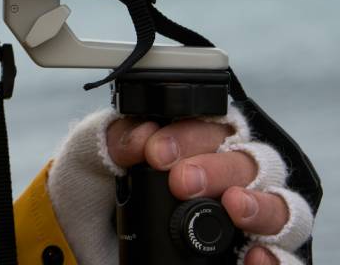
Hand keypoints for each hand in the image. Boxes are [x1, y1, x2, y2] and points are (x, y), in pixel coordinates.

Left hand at [49, 108, 314, 264]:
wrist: (95, 245)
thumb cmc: (100, 194)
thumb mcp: (91, 161)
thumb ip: (108, 137)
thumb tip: (140, 134)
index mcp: (199, 142)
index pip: (214, 123)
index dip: (190, 134)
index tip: (155, 151)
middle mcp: (233, 177)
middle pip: (251, 161)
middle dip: (219, 167)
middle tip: (182, 181)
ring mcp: (249, 218)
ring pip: (281, 205)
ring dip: (262, 205)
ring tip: (234, 207)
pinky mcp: (250, 254)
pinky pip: (285, 257)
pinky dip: (276, 258)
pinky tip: (253, 256)